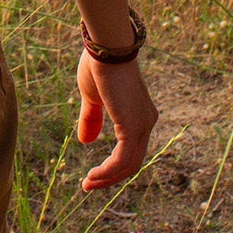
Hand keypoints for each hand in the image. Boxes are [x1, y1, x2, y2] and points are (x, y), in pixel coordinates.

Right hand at [75, 49, 157, 190]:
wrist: (106, 48)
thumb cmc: (99, 66)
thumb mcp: (92, 97)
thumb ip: (91, 119)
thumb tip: (85, 142)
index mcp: (139, 114)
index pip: (130, 148)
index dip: (113, 164)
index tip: (93, 173)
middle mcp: (146, 122)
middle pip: (132, 161)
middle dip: (110, 176)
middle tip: (89, 184)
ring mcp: (143, 125)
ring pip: (129, 164)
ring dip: (107, 177)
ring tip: (88, 184)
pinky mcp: (133, 127)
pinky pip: (122, 159)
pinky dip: (108, 171)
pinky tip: (93, 176)